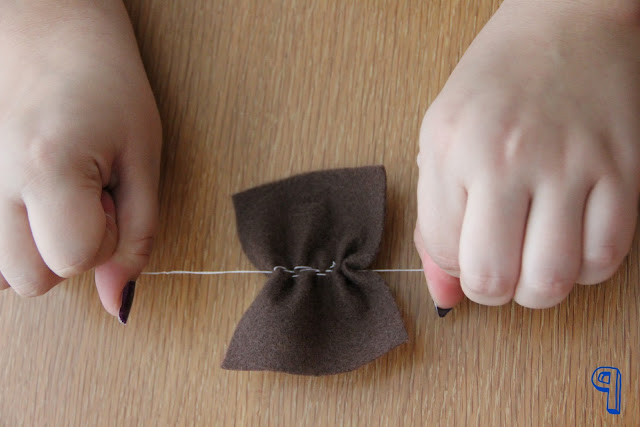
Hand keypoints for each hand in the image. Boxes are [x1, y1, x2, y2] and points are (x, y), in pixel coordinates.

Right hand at [0, 0, 160, 321]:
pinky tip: (27, 198)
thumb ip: (136, 234)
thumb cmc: (104, 79)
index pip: (73, 261)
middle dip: (68, 251)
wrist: (46, 24)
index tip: (110, 197)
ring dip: (34, 248)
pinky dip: (7, 236)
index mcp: (46, 169)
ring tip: (52, 194)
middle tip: (82, 196)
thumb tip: (117, 302)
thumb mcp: (142, 157)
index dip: (103, 238)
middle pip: (31, 281)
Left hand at [415, 0, 639, 310]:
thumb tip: (443, 293)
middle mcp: (505, 157)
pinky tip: (573, 242)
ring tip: (534, 259)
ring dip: (538, 288)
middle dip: (491, 290)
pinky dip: (586, 268)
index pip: (444, 251)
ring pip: (551, 280)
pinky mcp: (622, 170)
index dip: (453, 265)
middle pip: (493, 279)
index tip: (465, 248)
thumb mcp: (441, 137)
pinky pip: (606, 258)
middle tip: (498, 267)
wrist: (569, 19)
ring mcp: (568, 163)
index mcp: (451, 147)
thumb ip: (435, 218)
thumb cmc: (497, 80)